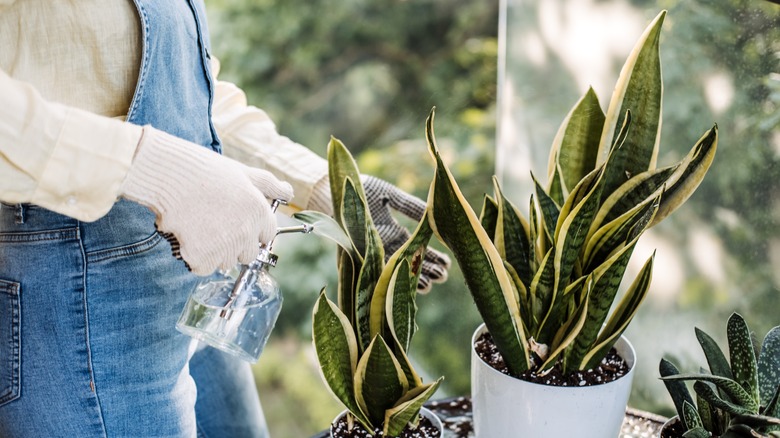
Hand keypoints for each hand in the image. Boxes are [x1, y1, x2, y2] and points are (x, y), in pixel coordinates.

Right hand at [120, 126, 293, 274]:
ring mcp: (224, 247)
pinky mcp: (202, 257)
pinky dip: (195, 258)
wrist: (171, 175)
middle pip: (248, 254)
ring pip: (226, 262)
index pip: (267, 236)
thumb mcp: (244, 172)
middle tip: (216, 225)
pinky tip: (189, 237)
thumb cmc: (206, 171)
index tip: (237, 222)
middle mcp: (246, 233)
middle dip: (235, 244)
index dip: (253, 230)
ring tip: (200, 227)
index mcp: (259, 213)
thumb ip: (269, 185)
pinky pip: (204, 268)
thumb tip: (289, 192)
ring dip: (215, 252)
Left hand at [362, 175, 450, 292]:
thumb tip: (433, 213)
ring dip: (413, 277)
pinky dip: (393, 279)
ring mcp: (372, 253)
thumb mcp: (391, 196)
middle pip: (408, 261)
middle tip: (443, 277)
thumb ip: (410, 206)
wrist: (336, 190)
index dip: (431, 256)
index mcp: (392, 232)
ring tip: (431, 284)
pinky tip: (407, 284)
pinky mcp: (359, 256)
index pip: (415, 248)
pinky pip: (378, 271)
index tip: (447, 263)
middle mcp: (384, 246)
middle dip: (427, 270)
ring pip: (396, 270)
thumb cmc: (362, 190)